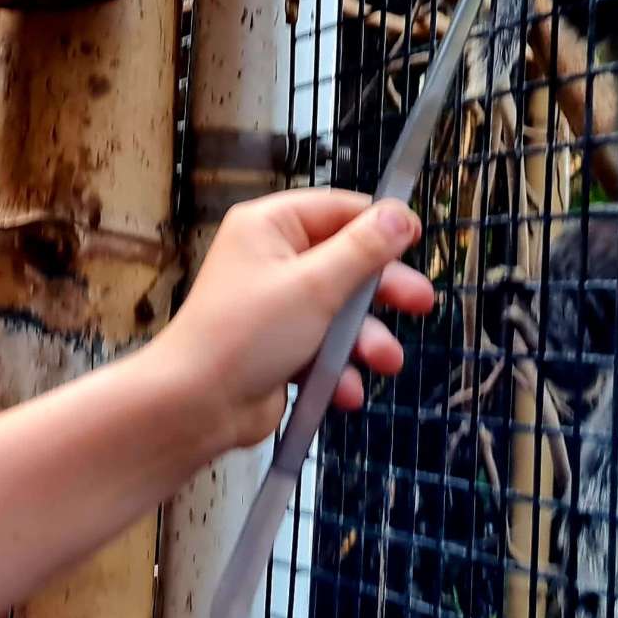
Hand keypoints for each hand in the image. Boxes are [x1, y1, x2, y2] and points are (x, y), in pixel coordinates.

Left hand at [147, 189, 435, 456]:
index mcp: (270, 227)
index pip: (337, 210)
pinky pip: (323, 348)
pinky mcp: (279, 348)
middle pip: (345, 262)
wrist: (196, 407)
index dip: (379, 224)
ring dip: (366, 339)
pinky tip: (347, 390)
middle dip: (382, 290)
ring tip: (385, 361)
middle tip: (421, 303)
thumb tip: (401, 214)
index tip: (417, 239)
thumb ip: (364, 249)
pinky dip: (339, 369)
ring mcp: (276, 306)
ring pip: (340, 312)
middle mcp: (271, 260)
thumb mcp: (315, 285)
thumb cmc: (247, 335)